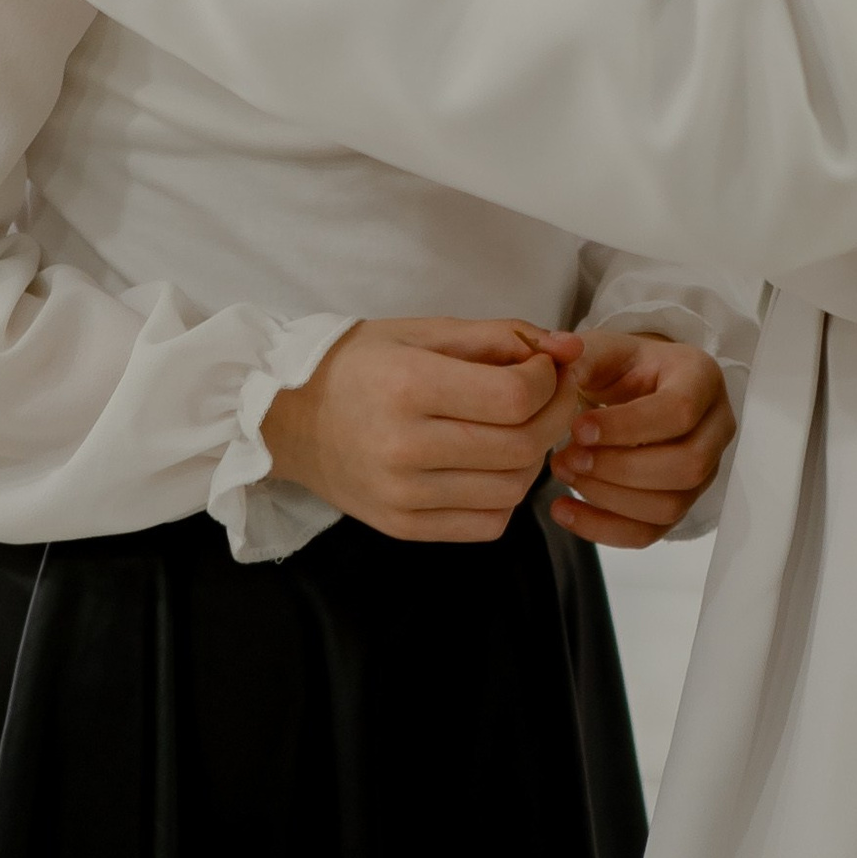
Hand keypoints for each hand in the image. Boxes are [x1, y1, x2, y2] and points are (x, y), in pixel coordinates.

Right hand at [260, 317, 585, 542]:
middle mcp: (405, 448)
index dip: (550, 379)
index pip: (515, 395)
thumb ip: (500, 336)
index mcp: (409, 386)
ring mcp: (404, 497)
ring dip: (534, 456)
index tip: (547, 365)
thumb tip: (568, 347)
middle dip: (555, 415)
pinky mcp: (404, 528)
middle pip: (522, 446)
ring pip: (513, 490)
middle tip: (552, 393)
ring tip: (519, 426)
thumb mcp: (424, 330)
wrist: (289, 418)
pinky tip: (491, 463)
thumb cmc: (359, 364)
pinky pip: (488, 523)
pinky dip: (506, 495)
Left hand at [549, 335, 735, 549]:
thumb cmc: (622, 366)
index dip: (629, 426)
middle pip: (686, 465)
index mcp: (701, 377)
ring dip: (608, 498)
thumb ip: (578, 353)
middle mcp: (715, 426)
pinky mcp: (683, 502)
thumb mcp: (601, 347)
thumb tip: (560, 354)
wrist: (635, 387)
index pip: (681, 410)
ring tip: (564, 473)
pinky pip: (651, 532)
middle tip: (567, 457)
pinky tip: (565, 510)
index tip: (577, 428)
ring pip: (670, 505)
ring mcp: (704, 470)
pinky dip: (604, 528)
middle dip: (619, 468)